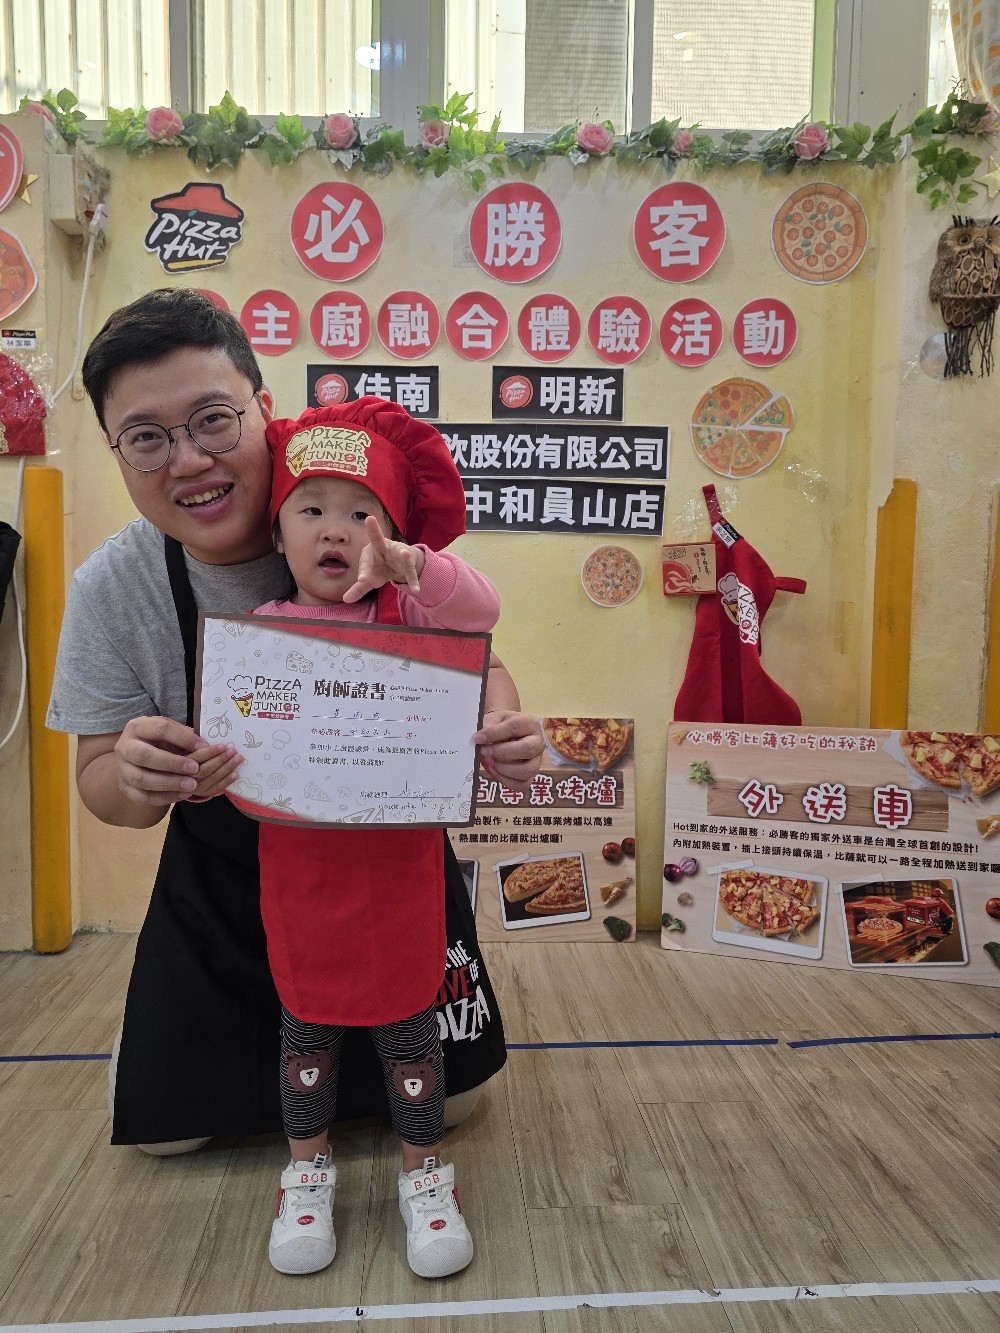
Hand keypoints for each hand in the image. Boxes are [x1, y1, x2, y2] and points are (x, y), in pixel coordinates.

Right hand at [112, 716, 234, 806]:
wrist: (134, 759)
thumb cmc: (157, 742)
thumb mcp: (168, 733)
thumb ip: (183, 736)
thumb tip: (205, 745)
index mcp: (137, 727)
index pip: (159, 728)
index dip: (183, 738)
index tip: (204, 746)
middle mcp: (125, 747)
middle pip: (144, 755)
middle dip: (171, 763)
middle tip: (195, 768)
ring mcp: (122, 769)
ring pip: (141, 779)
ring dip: (168, 783)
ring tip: (192, 786)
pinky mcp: (125, 788)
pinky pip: (143, 797)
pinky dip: (164, 798)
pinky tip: (183, 795)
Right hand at [185, 741, 243, 801]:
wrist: (183, 772)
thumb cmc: (189, 751)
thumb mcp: (186, 744)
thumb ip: (193, 741)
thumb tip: (209, 738)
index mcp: (180, 762)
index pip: (196, 758)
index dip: (210, 752)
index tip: (222, 746)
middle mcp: (185, 777)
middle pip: (204, 769)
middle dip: (221, 759)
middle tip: (233, 751)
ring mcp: (194, 787)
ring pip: (212, 778)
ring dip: (227, 768)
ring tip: (238, 758)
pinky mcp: (203, 793)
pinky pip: (216, 787)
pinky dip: (227, 781)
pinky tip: (236, 774)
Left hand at [342, 517, 425, 602]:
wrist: (403, 564)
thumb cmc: (382, 568)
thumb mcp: (371, 579)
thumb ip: (359, 588)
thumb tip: (345, 599)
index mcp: (371, 550)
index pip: (365, 560)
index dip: (364, 570)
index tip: (361, 580)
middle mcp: (384, 547)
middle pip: (378, 539)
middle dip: (374, 531)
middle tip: (370, 519)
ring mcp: (398, 552)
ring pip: (400, 553)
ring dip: (403, 555)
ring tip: (405, 554)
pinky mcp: (409, 561)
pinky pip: (410, 571)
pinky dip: (413, 580)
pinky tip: (416, 589)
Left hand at [474, 710, 543, 793]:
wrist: (503, 733)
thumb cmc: (499, 725)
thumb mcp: (493, 719)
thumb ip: (487, 726)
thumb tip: (480, 739)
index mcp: (530, 724)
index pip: (515, 727)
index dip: (495, 733)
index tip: (478, 738)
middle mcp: (538, 742)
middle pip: (527, 749)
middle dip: (502, 752)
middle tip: (485, 751)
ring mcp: (536, 760)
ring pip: (527, 770)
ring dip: (504, 768)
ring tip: (490, 762)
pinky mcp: (530, 775)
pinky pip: (522, 784)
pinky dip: (505, 780)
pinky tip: (494, 771)